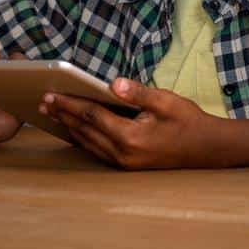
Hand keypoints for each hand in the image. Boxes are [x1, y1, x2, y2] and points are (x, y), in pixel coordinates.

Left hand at [39, 79, 225, 168]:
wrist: (207, 149)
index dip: (69, 103)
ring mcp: (124, 163)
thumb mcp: (165, 100)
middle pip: (84, 131)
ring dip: (68, 127)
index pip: (91, 116)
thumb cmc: (187, 121)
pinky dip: (81, 138)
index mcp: (131, 136)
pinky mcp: (126, 166)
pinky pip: (96, 151)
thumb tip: (112, 82)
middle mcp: (123, 154)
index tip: (51, 94)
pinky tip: (73, 129)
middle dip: (62, 115)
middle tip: (42, 101)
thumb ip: (137, 92)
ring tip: (51, 113)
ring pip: (87, 143)